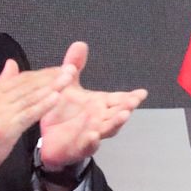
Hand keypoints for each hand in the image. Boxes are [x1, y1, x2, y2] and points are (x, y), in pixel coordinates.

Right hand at [0, 59, 74, 179]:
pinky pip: (27, 113)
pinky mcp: (4, 127)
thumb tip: (12, 63)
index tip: (61, 68)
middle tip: (71, 68)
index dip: (43, 73)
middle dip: (51, 76)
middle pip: (28, 84)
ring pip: (30, 96)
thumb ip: (2, 85)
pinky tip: (56, 98)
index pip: (21, 78)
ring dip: (52, 86)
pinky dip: (43, 105)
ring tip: (69, 78)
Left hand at [38, 42, 147, 170]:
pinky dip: (91, 141)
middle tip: (133, 101)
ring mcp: (92, 134)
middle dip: (126, 107)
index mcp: (100, 104)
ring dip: (116, 123)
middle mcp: (100, 119)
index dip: (131, 97)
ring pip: (108, 129)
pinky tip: (93, 135)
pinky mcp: (79, 147)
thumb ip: (74, 66)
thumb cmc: (62, 113)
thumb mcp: (67, 86)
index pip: (119, 99)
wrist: (48, 139)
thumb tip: (80, 44)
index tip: (142, 93)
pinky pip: (87, 145)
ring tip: (123, 116)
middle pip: (118, 113)